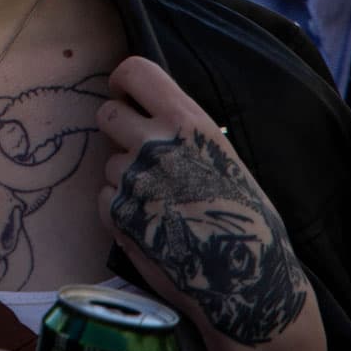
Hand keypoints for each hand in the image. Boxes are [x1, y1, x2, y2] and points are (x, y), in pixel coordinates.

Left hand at [96, 57, 325, 350]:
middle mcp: (153, 144)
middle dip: (118, 130)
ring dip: (124, 177)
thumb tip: (151, 114)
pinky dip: (119, 208)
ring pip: (107, 162)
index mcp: (187, 122)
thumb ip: (183, 132)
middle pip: (106, 114)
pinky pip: (103, 197)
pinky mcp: (117, 214)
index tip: (126, 94)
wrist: (247, 279)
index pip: (134, 71)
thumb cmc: (245, 217)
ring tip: (163, 202)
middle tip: (141, 152)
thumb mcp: (223, 156)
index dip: (124, 82)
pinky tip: (151, 223)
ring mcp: (131, 179)